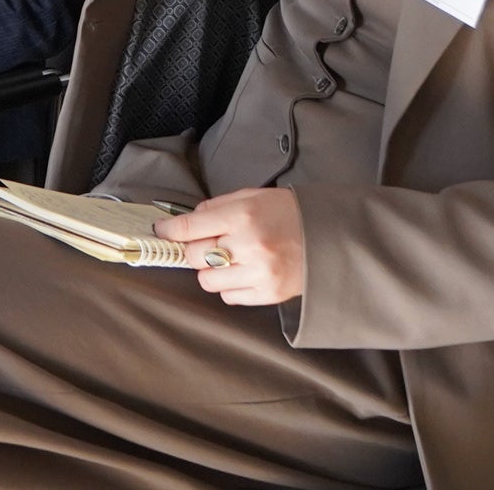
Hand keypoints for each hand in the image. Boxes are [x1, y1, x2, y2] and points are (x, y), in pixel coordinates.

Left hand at [155, 187, 306, 306]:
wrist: (331, 237)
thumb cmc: (289, 212)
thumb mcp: (252, 196)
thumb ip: (218, 207)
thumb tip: (186, 221)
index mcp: (243, 215)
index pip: (190, 227)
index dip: (169, 230)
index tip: (161, 231)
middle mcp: (249, 245)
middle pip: (194, 256)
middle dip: (191, 250)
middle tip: (201, 244)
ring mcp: (259, 273)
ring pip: (208, 281)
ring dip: (210, 270)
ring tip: (227, 259)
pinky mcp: (268, 294)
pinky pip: (229, 297)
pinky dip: (229, 286)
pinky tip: (243, 272)